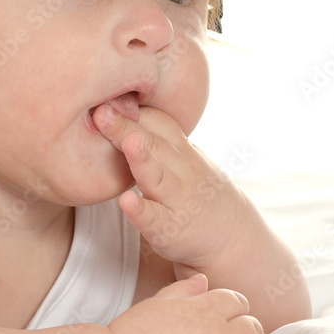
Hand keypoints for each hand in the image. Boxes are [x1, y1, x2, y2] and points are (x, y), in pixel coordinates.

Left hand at [92, 102, 254, 269]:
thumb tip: (120, 110)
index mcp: (182, 151)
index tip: (106, 96)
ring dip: (141, 159)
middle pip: (153, 144)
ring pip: (157, 177)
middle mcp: (182, 172)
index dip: (134, 111)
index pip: (159, 124)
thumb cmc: (195, 192)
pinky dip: (141, 211)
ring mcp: (177, 200)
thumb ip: (158, 140)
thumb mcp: (184, 161)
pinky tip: (126, 201)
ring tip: (127, 142)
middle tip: (100, 110)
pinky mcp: (170, 230)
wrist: (233, 237)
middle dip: (126, 127)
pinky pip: (155, 219)